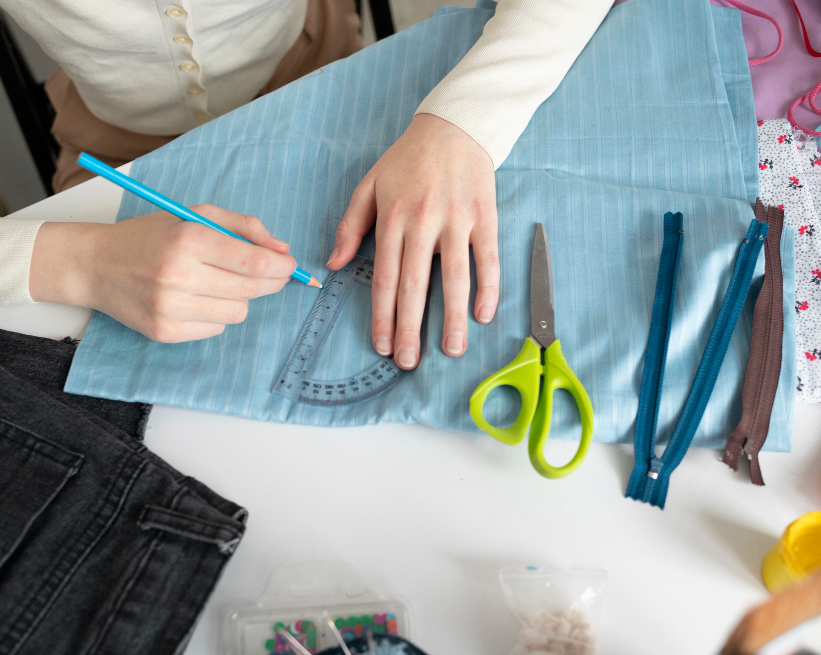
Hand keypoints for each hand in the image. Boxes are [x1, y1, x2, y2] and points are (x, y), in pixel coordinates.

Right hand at [29, 205, 295, 342]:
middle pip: (251, 289)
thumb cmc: (150, 237)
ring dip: (238, 298)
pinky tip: (197, 299)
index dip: (281, 267)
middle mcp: (178, 274)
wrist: (95, 265)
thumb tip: (281, 249)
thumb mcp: (195, 216)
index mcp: (188, 238)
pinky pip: (216, 329)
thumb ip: (243, 227)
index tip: (288, 265)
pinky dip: (215, 314)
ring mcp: (169, 307)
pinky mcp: (164, 332)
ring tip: (217, 283)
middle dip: (269, 282)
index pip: (253, 262)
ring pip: (237, 312)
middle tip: (268, 275)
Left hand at [326, 113, 498, 369]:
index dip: (382, 315)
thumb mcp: (369, 186)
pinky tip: (483, 314)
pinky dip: (488, 286)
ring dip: (453, 317)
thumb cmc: (408, 159)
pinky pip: (487, 257)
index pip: (383, 277)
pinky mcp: (483, 216)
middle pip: (415, 284)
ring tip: (453, 350)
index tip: (382, 345)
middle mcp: (422, 222)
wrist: (454, 126)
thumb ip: (350, 226)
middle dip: (410, 328)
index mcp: (392, 219)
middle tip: (409, 362)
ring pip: (454, 277)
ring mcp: (456, 220)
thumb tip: (332, 264)